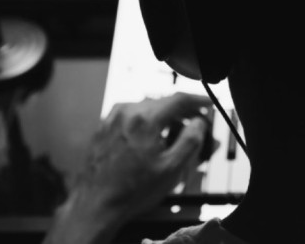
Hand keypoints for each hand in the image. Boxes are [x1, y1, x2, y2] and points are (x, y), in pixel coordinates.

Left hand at [45, 93, 211, 243]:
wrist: (96, 204)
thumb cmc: (130, 191)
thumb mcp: (171, 169)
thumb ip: (191, 141)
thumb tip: (199, 124)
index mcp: (145, 119)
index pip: (179, 99)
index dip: (198, 100)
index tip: (208, 103)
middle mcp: (126, 113)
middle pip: (162, 102)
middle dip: (182, 112)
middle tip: (195, 124)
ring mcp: (112, 119)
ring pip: (146, 109)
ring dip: (163, 117)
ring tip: (173, 136)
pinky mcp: (103, 127)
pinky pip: (130, 117)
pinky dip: (145, 122)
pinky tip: (151, 140)